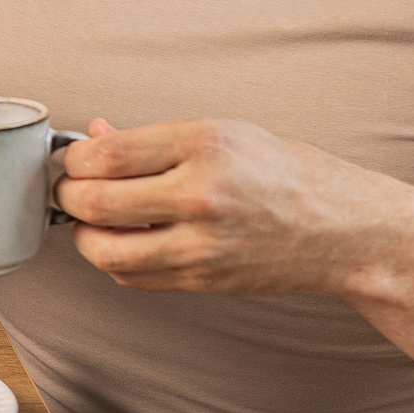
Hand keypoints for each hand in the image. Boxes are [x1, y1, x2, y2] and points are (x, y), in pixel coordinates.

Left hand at [56, 117, 413, 298]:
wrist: (343, 228)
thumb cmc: (284, 173)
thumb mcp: (223, 134)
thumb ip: (152, 140)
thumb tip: (95, 135)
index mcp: (203, 144)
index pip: (105, 156)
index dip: (75, 159)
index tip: (76, 159)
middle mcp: (201, 194)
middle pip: (94, 203)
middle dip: (69, 195)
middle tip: (72, 189)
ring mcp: (202, 242)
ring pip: (105, 250)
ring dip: (84, 235)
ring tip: (91, 220)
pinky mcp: (203, 279)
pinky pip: (132, 276)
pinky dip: (114, 260)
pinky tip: (124, 241)